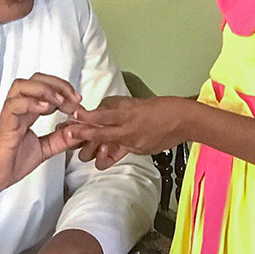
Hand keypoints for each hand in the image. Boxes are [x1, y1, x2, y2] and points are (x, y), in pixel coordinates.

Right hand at [0, 73, 84, 198]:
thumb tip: (80, 130)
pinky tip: (46, 109)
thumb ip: (60, 139)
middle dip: (58, 84)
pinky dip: (31, 102)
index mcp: (27, 113)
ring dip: (45, 89)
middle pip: (35, 79)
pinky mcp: (4, 126)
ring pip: (22, 86)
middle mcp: (18, 110)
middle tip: (74, 98)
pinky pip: (14, 105)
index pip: (45, 87)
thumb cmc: (8, 165)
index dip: (64, 90)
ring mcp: (9, 116)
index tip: (79, 103)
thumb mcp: (43, 150)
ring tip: (60, 102)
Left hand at [66, 96, 188, 160]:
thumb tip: (104, 109)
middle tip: (69, 132)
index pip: (104, 116)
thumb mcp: (139, 102)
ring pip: (109, 147)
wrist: (186, 121)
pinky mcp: (140, 151)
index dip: (87, 116)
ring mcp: (135, 143)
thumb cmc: (166, 108)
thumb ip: (120, 106)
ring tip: (87, 147)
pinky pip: (122, 151)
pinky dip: (114, 149)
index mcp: (131, 114)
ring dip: (95, 148)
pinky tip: (108, 149)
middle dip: (83, 135)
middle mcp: (131, 130)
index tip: (74, 115)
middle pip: (101, 134)